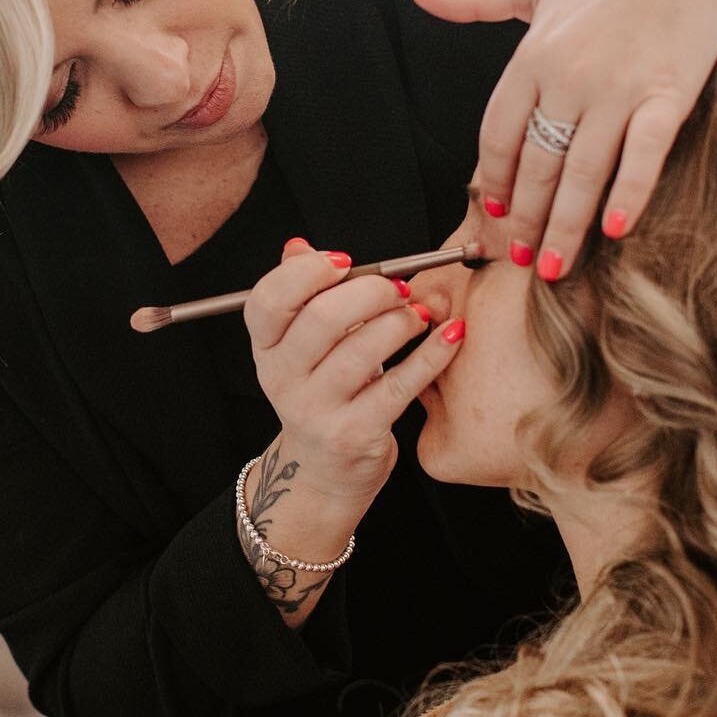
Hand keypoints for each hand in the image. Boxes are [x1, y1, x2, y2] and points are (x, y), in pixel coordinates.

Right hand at [243, 238, 465, 500]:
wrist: (326, 470)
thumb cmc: (324, 389)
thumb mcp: (301, 345)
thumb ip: (302, 293)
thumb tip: (298, 246)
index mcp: (265, 348)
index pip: (268, 300)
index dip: (307, 273)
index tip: (346, 261)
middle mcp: (282, 379)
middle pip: (322, 319)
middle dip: (370, 292)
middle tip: (398, 288)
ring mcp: (316, 410)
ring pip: (363, 350)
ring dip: (402, 321)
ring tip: (420, 313)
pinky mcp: (356, 433)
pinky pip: (401, 383)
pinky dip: (432, 353)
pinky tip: (450, 335)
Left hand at [408, 0, 716, 278]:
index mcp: (532, 55)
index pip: (499, 133)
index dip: (495, 179)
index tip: (495, 212)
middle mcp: (569, 76)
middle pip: (537, 163)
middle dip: (526, 218)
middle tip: (521, 257)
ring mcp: (620, 88)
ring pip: (582, 170)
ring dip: (565, 225)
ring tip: (556, 266)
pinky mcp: (670, 93)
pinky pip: (645, 154)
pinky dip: (629, 194)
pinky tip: (614, 231)